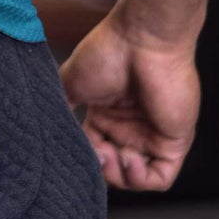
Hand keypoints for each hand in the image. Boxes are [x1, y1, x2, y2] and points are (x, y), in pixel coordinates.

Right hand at [57, 6, 199, 191]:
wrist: (142, 39)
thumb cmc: (108, 52)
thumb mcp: (71, 81)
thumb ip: (59, 107)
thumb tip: (45, 130)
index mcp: (107, 114)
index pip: (93, 150)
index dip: (84, 156)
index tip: (75, 148)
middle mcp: (129, 126)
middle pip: (113, 168)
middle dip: (101, 169)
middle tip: (96, 154)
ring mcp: (152, 135)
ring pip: (134, 177)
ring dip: (119, 176)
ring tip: (111, 156)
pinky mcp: (172, 142)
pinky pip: (160, 177)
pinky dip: (140, 178)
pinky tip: (128, 159)